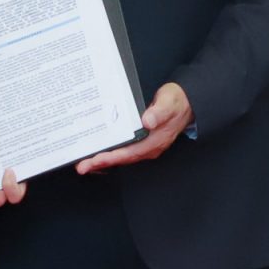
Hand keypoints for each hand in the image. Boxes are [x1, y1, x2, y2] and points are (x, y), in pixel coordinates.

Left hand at [75, 83, 191, 174]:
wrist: (187, 103)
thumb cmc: (176, 102)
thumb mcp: (168, 103)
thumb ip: (159, 113)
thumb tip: (147, 122)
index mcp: (154, 141)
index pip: (129, 153)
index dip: (111, 158)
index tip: (95, 160)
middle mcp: (149, 148)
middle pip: (122, 159)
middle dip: (101, 163)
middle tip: (81, 167)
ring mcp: (146, 147)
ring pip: (122, 157)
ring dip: (103, 162)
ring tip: (85, 164)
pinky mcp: (142, 142)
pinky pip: (124, 152)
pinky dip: (111, 155)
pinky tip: (100, 154)